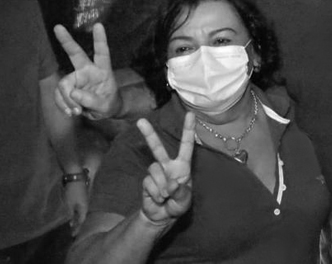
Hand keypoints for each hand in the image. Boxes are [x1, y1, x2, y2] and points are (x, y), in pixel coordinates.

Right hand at [53, 23, 121, 118]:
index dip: (100, 39)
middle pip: (75, 53)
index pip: (102, 52)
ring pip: (64, 85)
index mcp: (102, 70)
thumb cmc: (109, 104)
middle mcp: (88, 70)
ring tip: (77, 111)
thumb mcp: (106, 106)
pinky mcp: (67, 87)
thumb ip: (91, 100)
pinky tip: (71, 112)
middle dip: (66, 40)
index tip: (98, 25)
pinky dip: (62, 105)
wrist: (102, 112)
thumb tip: (73, 93)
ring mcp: (76, 78)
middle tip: (57, 27)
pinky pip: (59, 95)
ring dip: (67, 101)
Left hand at [64, 179, 88, 235]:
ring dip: (77, 218)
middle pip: (82, 216)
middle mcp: (86, 204)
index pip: (81, 220)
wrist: (75, 176)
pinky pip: (79, 207)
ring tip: (72, 224)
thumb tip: (71, 221)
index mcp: (84, 207)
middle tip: (73, 231)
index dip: (77, 228)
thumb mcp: (69, 204)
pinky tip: (72, 213)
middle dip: (78, 224)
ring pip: (81, 211)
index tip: (73, 235)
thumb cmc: (72, 191)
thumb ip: (71, 213)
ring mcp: (84, 199)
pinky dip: (76, 212)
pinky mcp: (81, 195)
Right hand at [137, 112, 194, 226]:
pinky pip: (148, 183)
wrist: (162, 217)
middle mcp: (168, 166)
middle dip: (149, 134)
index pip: (186, 145)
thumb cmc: (178, 204)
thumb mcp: (185, 201)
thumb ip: (181, 193)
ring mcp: (156, 173)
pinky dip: (155, 193)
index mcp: (183, 166)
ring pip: (154, 170)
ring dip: (161, 186)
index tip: (190, 114)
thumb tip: (171, 184)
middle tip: (140, 121)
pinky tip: (158, 199)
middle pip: (158, 148)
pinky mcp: (146, 181)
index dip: (188, 129)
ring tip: (166, 196)